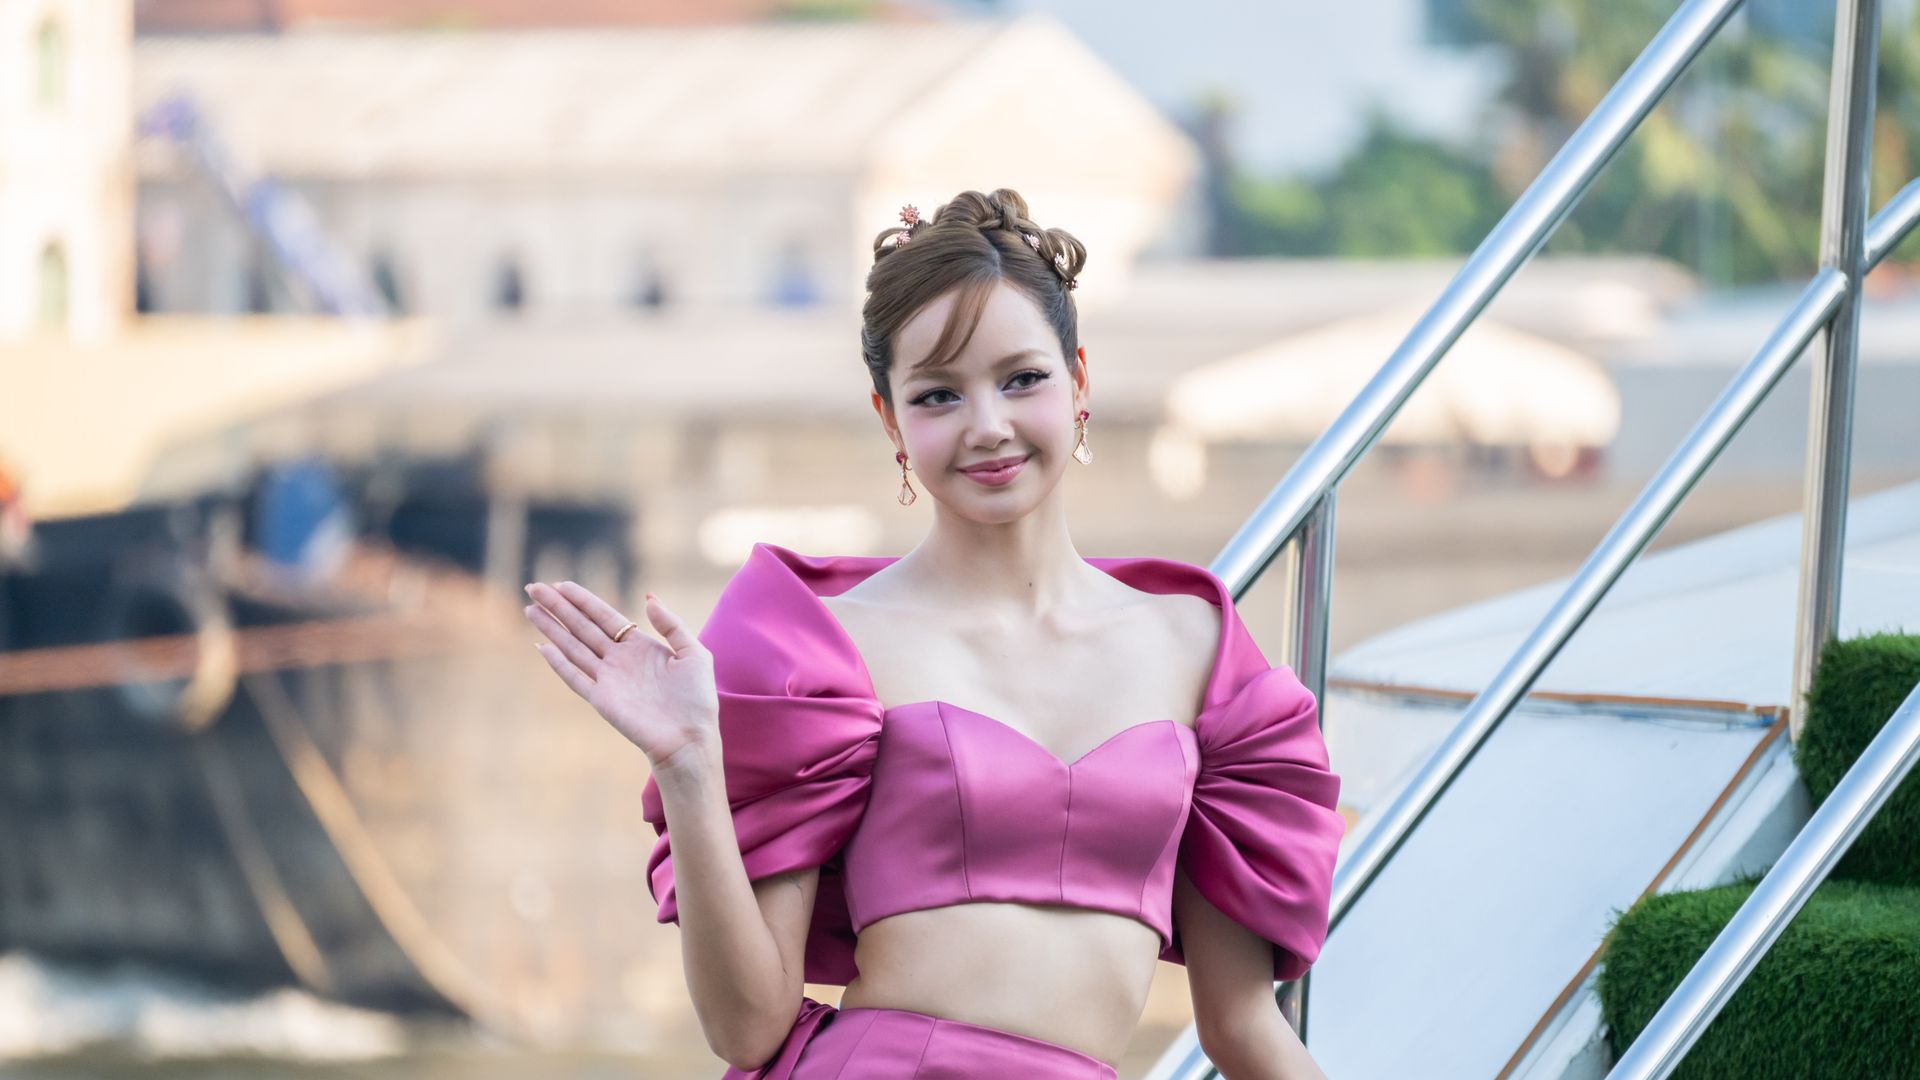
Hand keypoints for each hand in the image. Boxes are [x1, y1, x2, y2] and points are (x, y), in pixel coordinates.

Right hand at [524, 581, 718, 768]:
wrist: (690, 738)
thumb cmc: (696, 699)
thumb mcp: (693, 654)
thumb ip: (671, 625)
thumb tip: (648, 597)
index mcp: (639, 646)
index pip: (604, 616)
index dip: (582, 600)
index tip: (561, 585)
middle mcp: (619, 660)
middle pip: (582, 627)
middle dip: (558, 607)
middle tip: (534, 588)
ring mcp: (608, 679)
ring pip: (573, 647)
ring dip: (551, 629)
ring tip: (530, 609)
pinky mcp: (601, 700)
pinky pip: (575, 678)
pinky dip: (558, 664)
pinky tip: (541, 647)